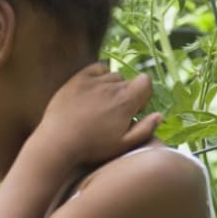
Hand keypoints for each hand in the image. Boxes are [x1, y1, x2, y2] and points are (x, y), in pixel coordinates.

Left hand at [36, 63, 161, 168]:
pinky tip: (93, 93)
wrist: (57, 143)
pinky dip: (98, 77)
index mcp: (126, 100)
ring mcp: (94, 81)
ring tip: (100, 107)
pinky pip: (97, 69)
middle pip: (128, 81)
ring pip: (112, 76)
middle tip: (112, 115)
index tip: (133, 110)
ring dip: (111, 88)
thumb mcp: (122, 145)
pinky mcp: (78, 79)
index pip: (146, 82)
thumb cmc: (91, 148)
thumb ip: (144, 130)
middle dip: (125, 95)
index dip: (142, 95)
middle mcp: (112, 86)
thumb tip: (159, 116)